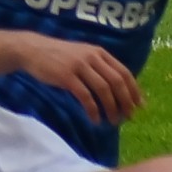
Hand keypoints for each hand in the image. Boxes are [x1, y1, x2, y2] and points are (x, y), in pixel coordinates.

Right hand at [15, 33, 143, 124]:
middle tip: (128, 117)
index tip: (139, 105)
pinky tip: (94, 119)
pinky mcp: (67, 77)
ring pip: (104, 90)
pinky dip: (93, 110)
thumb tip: (118, 89)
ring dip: (111, 108)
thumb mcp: (83, 55)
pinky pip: (85, 97)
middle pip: (117, 82)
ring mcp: (79, 66)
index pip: (124, 72)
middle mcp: (92, 57)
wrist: (33, 50)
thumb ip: (99, 67)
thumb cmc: (59, 56)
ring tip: (113, 122)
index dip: (134, 90)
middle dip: (126, 101)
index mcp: (99, 52)